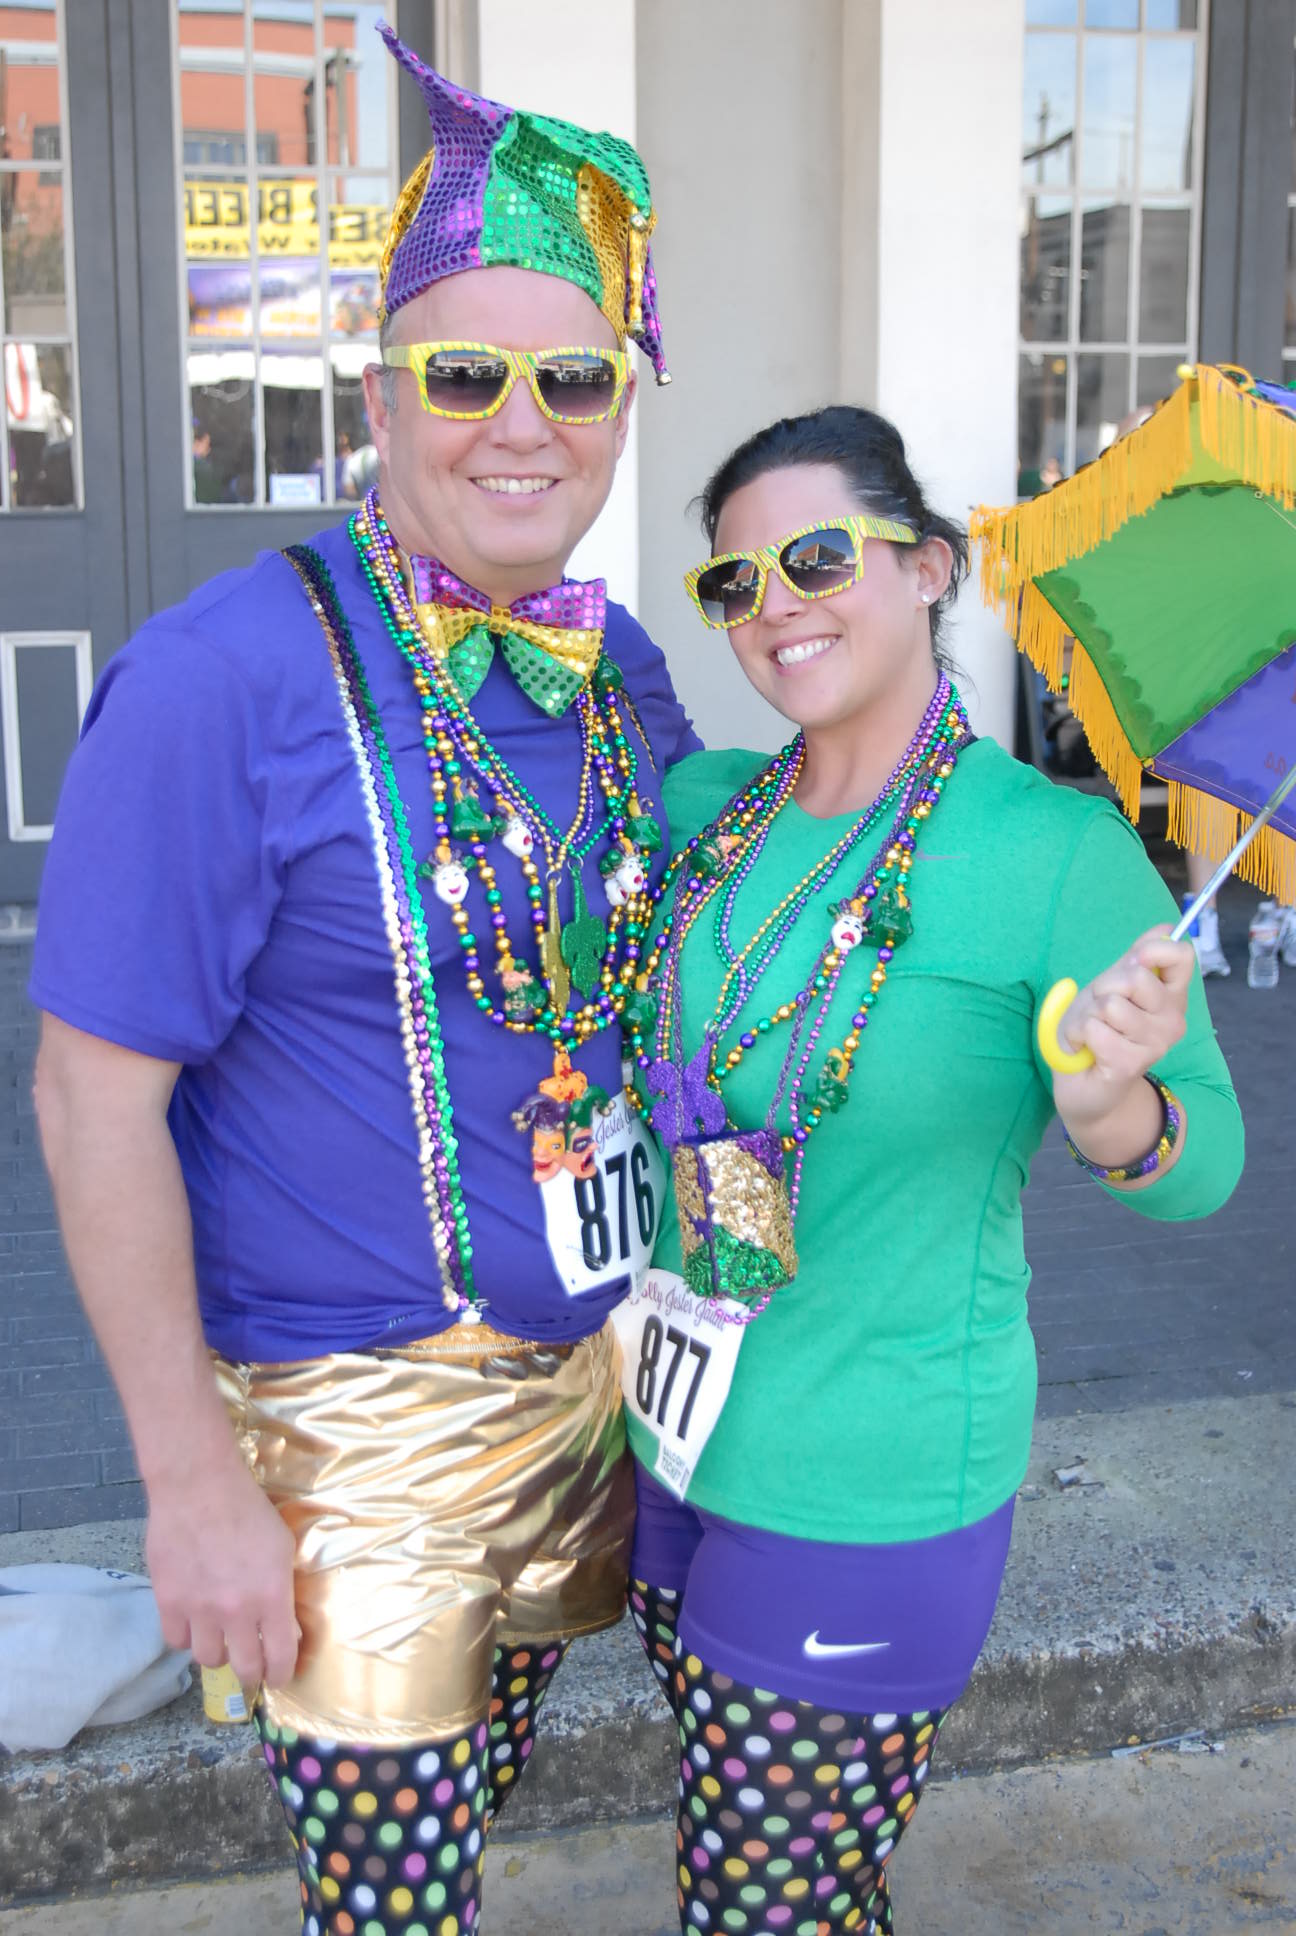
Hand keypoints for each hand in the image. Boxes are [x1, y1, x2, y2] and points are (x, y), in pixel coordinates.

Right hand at [146, 1456, 299, 1690]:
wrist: (199, 1486)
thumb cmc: (249, 1510)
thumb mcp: (283, 1548)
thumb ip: (283, 1592)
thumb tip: (284, 1629)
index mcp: (272, 1597)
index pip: (280, 1659)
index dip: (280, 1674)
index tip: (278, 1675)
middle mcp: (237, 1611)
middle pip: (244, 1669)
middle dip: (251, 1672)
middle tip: (250, 1665)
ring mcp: (199, 1609)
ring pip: (208, 1659)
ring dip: (217, 1651)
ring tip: (220, 1635)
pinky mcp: (168, 1602)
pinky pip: (176, 1641)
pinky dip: (186, 1635)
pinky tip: (193, 1620)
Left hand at [1050, 924, 1192, 1153]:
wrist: (1084, 1085)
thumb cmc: (1097, 1031)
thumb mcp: (1112, 986)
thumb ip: (1136, 958)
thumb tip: (1167, 927)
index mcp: (1171, 996)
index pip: (1182, 956)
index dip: (1152, 950)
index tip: (1132, 962)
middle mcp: (1172, 1019)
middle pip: (1135, 978)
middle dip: (1103, 988)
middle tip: (1099, 1010)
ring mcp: (1155, 1044)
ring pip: (1111, 1004)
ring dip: (1087, 1015)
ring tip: (1092, 1032)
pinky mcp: (1131, 1063)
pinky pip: (1094, 1029)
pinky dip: (1078, 1036)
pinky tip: (1086, 1050)